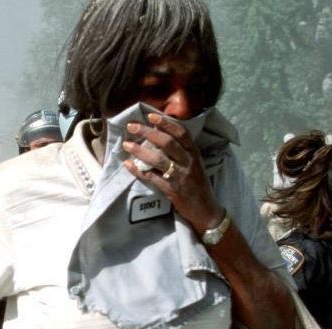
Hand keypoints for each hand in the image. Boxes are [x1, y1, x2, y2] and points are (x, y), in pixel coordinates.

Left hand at [122, 113, 223, 233]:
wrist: (205, 209)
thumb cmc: (197, 184)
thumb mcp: (195, 164)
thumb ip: (181, 151)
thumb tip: (158, 136)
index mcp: (194, 153)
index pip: (182, 133)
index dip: (166, 123)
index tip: (151, 116)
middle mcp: (188, 162)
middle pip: (167, 143)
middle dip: (148, 132)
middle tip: (132, 126)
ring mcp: (180, 176)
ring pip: (158, 160)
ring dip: (140, 151)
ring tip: (126, 144)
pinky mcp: (172, 190)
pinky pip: (152, 178)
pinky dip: (139, 171)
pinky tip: (128, 165)